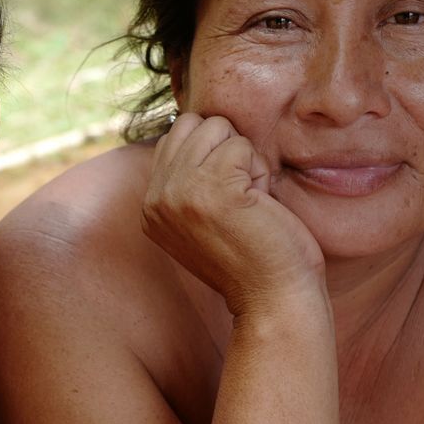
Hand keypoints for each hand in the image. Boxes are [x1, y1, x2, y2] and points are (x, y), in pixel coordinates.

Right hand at [143, 112, 323, 315]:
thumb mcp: (204, 217)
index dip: (213, 156)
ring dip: (245, 160)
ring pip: (218, 129)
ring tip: (249, 203)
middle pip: (194, 124)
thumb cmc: (254, 258)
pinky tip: (259, 206)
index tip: (226, 203)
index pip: (176, 137)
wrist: (273, 300)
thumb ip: (187, 180)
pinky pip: (242, 146)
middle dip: (227, 150)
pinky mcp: (212, 188)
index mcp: (150, 206)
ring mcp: (180, 192)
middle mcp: (156, 197)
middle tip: (241, 198)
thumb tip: (193, 123)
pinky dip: (260, 171)